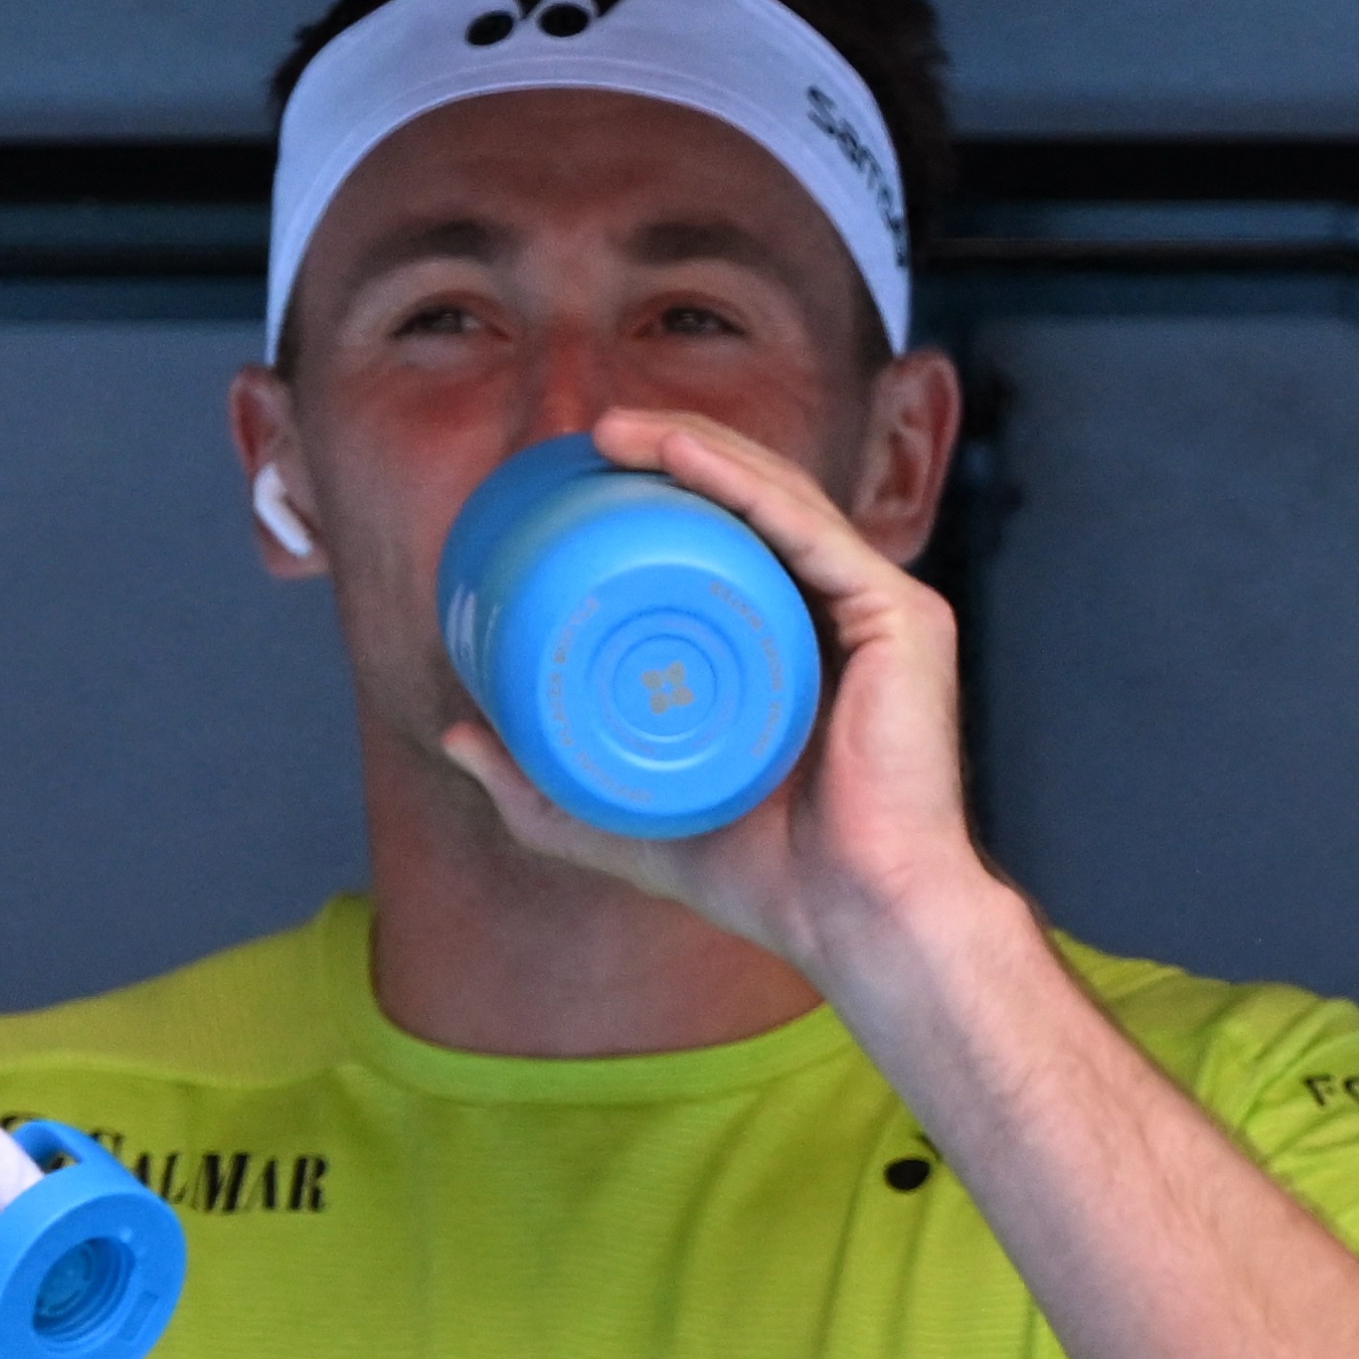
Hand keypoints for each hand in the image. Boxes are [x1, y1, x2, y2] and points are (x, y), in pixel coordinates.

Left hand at [430, 404, 1006, 1006]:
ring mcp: (881, 614)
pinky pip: (812, 529)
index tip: (580, 477)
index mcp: (802, 648)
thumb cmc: (772, 884)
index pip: (734, 542)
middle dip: (671, 451)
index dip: (663, 495)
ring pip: (781, 498)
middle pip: (756, 504)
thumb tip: (455, 737)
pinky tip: (680, 454)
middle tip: (585, 440)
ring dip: (693, 447)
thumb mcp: (628, 824)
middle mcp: (847, 618)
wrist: (858, 925)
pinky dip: (743, 483)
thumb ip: (543, 791)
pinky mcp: (903, 621)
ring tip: (611, 433)